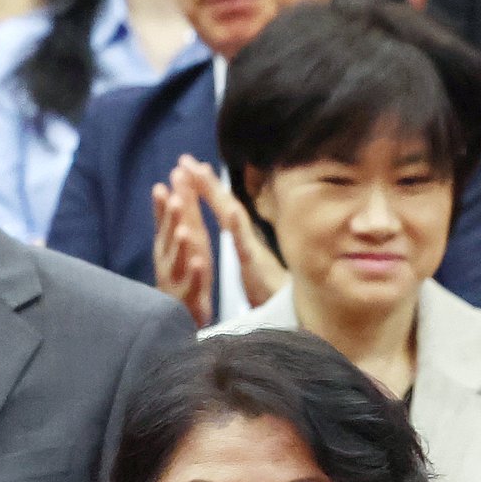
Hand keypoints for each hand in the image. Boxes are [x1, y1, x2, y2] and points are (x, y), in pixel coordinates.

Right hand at [152, 170, 214, 326]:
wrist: (178, 317)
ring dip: (180, 244)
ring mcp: (176, 279)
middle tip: (175, 196)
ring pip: (178, 259)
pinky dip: (194, 273)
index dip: (167, 200)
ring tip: (184, 230)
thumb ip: (170, 218)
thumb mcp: (175, 244)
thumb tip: (162, 187)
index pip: (166, 219)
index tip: (169, 178)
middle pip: (170, 235)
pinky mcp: (188, 298)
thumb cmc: (179, 275)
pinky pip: (192, 284)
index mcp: (167, 245)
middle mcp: (168, 260)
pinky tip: (198, 262)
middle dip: (172, 217)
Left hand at [177, 157, 287, 309]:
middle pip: (226, 208)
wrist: (294, 320)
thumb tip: (242, 229)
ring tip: (203, 174)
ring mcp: (254, 254)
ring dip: (219, 197)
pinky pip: (246, 248)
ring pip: (234, 221)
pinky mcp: (258, 270)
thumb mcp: (256, 270)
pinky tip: (231, 211)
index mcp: (244, 243)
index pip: (223, 212)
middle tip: (186, 160)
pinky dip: (239, 229)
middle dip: (205, 183)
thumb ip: (249, 248)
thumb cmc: (275, 298)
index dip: (206, 190)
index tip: (190, 167)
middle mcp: (249, 243)